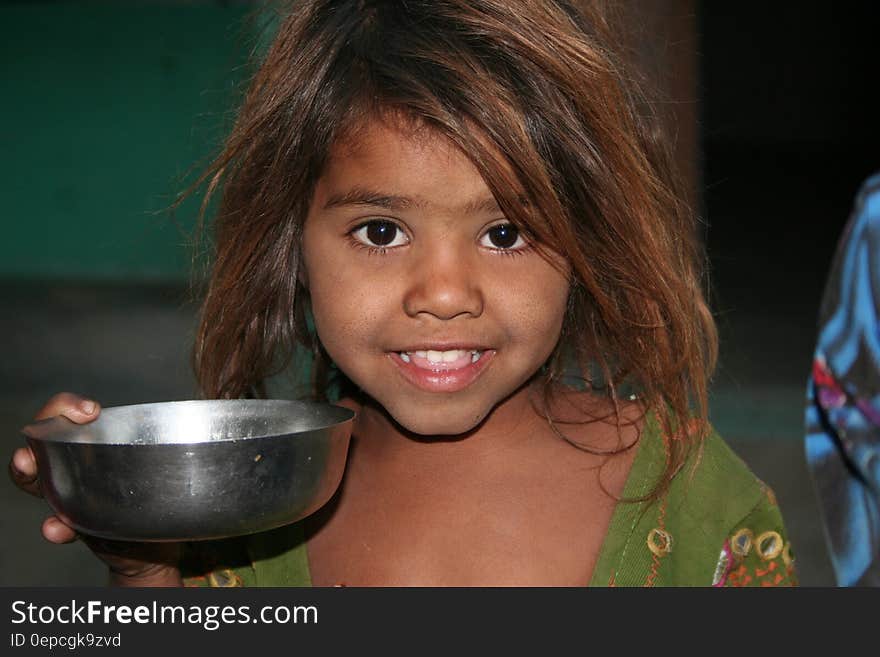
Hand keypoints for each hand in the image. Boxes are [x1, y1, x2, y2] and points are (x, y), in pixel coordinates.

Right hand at [10, 392, 182, 586]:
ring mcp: (71, 495)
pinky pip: (58, 525)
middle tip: (42, 440)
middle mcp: (76, 466)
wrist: (157, 550)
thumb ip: (176, 438)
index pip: (66, 414)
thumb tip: (219, 408)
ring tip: (31, 466)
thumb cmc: (162, 496)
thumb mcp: (167, 460)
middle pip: (42, 441)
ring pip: (38, 478)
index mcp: (96, 443)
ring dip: (30, 472)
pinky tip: (59, 530)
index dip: (66, 406)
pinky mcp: (76, 526)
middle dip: (37, 436)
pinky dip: (56, 527)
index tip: (89, 410)